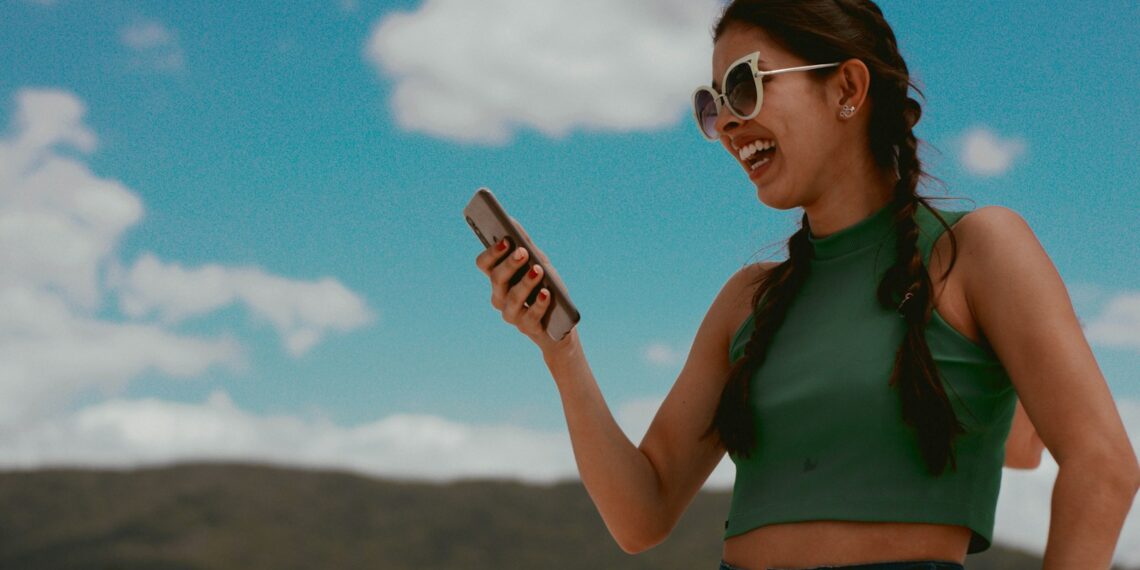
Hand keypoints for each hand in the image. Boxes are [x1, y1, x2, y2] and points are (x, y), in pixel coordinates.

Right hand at [474, 222, 573, 352]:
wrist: (561, 322)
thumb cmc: (546, 287)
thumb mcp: (539, 262)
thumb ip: (525, 244)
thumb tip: (511, 221)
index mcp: (499, 278)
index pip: (484, 264)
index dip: (491, 252)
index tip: (506, 240)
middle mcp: (500, 296)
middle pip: (496, 278)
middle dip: (509, 264)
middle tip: (523, 252)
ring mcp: (511, 314)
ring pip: (512, 298)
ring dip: (525, 283)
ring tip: (538, 270)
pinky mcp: (527, 328)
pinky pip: (530, 316)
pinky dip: (539, 304)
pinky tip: (546, 293)